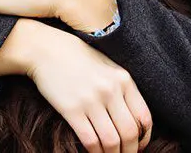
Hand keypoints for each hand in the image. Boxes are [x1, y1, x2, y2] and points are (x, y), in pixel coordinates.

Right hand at [0, 19, 152, 152]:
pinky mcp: (72, 109)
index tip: (139, 147)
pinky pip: (90, 140)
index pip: (144, 117)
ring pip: (111, 141)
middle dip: (129, 152)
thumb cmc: (77, 57)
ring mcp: (91, 100)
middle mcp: (111, 90)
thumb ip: (121, 88)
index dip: (144, 138)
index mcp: (124, 79)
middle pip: (130, 133)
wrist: (46, 49)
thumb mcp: (107, 66)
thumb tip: (133, 119)